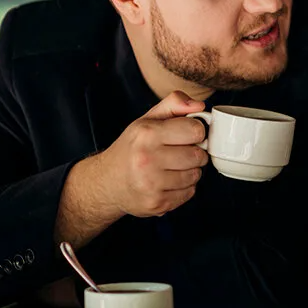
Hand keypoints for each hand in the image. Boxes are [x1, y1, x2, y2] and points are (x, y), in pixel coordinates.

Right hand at [91, 91, 208, 217]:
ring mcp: (152, 184)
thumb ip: (174, 104)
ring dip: (189, 171)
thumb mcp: (147, 120)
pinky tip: (168, 182)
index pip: (195, 130)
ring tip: (171, 167)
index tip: (187, 135)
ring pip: (196, 175)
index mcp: (147, 134)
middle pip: (198, 155)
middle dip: (194, 153)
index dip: (195, 132)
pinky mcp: (157, 203)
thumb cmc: (131, 149)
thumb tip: (199, 105)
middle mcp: (147, 159)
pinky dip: (184, 188)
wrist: (108, 182)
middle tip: (178, 153)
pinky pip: (190, 193)